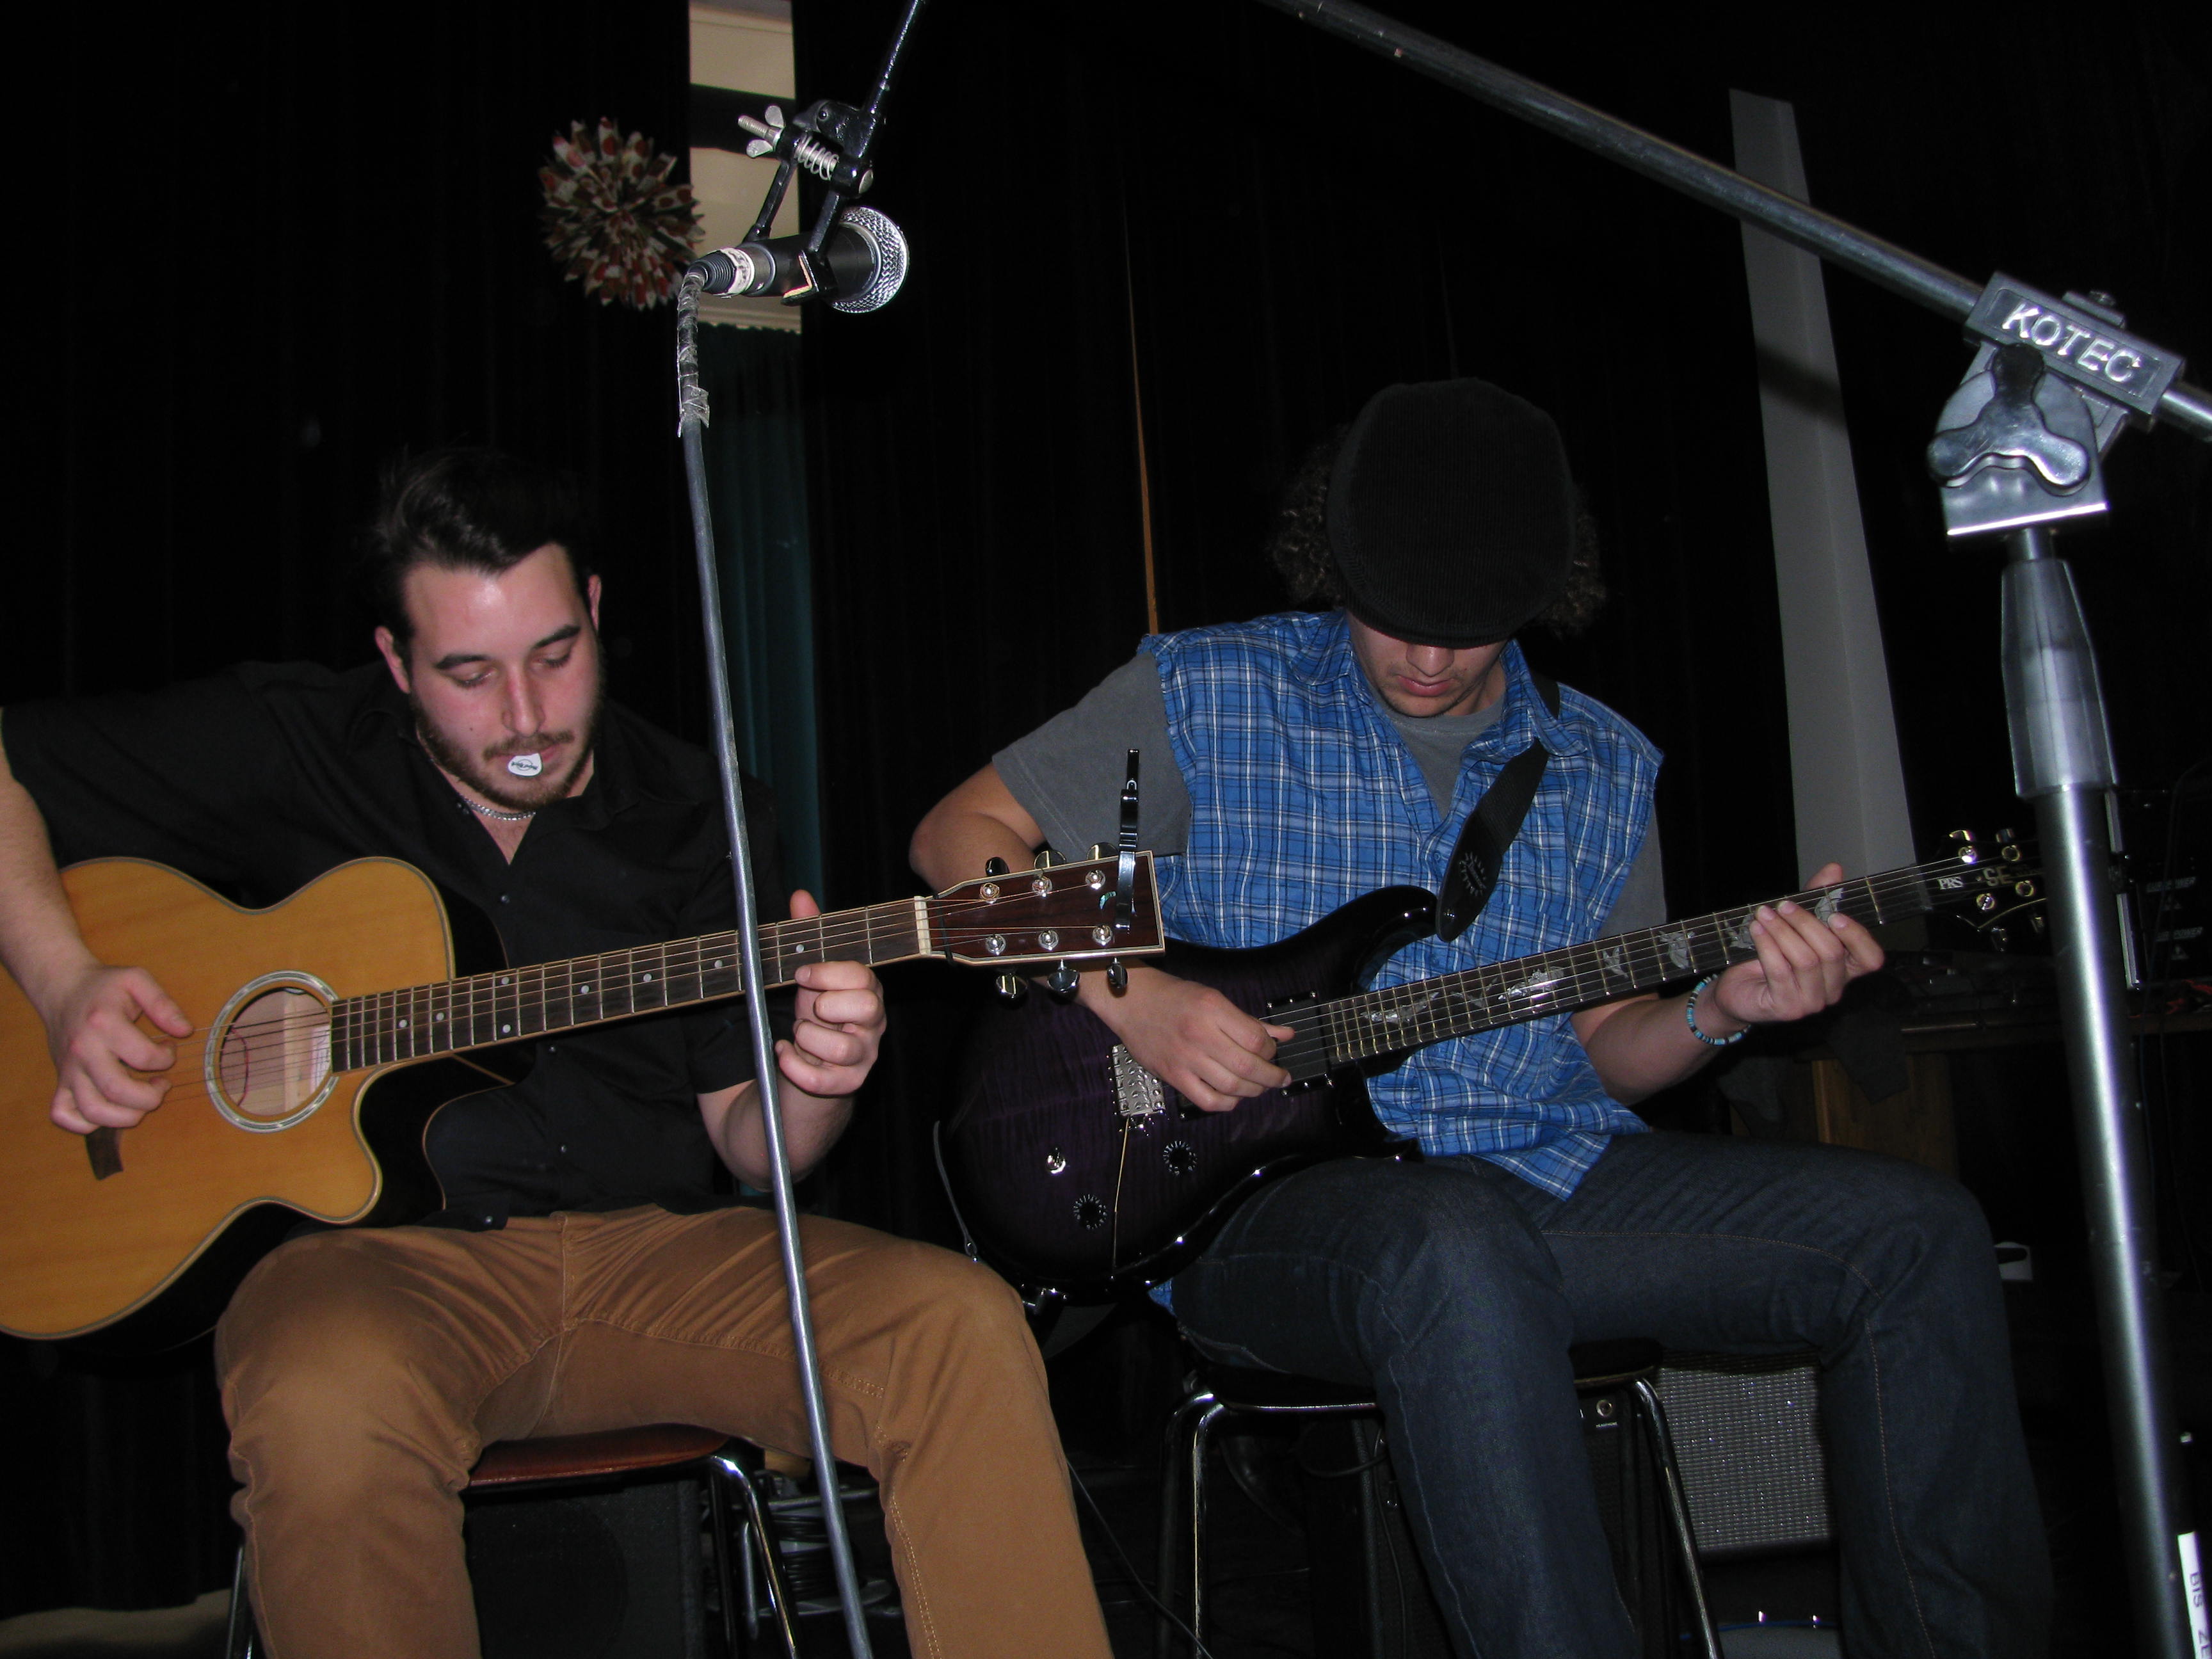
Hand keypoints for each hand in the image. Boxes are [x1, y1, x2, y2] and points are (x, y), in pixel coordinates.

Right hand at [43, 961, 193, 1134]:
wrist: (62, 989)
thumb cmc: (104, 986)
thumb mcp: (137, 980)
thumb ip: (163, 1003)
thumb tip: (184, 1031)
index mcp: (103, 1024)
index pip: (144, 1057)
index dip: (166, 1059)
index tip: (169, 1050)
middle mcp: (83, 1050)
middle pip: (117, 1090)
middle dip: (150, 1097)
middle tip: (162, 1085)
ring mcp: (68, 1069)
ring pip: (92, 1110)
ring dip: (125, 1116)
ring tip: (142, 1102)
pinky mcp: (59, 1081)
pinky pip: (64, 1115)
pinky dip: (86, 1124)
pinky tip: (110, 1110)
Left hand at [776, 890, 885, 1098]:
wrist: (806, 1072)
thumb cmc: (814, 1020)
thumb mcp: (809, 978)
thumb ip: (808, 938)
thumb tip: (800, 896)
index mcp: (867, 993)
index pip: (863, 976)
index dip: (828, 972)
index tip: (802, 974)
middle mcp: (873, 1025)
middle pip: (867, 1007)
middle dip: (826, 1004)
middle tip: (809, 1009)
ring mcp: (863, 1058)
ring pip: (842, 1048)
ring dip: (808, 1038)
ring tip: (797, 1035)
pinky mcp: (847, 1086)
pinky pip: (822, 1080)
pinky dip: (794, 1066)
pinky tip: (784, 1055)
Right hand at [1086, 964, 1293, 1112]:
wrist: (1133, 1002)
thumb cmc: (1175, 997)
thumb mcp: (1215, 999)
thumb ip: (1250, 1021)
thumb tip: (1285, 1035)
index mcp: (1213, 1009)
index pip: (1256, 1039)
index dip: (1272, 1050)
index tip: (1274, 1051)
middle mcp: (1199, 1034)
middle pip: (1248, 1066)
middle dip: (1272, 1077)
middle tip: (1280, 1078)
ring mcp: (1185, 1058)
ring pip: (1231, 1087)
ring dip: (1254, 1091)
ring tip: (1260, 1087)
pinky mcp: (1173, 1076)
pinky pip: (1207, 1101)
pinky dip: (1227, 1103)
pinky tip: (1234, 1096)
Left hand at [1705, 861, 1884, 1031]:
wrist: (1739, 989)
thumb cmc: (1772, 956)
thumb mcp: (1795, 924)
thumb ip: (1817, 899)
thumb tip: (1834, 869)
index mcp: (1844, 969)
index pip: (1871, 959)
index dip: (1858, 936)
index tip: (1835, 914)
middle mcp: (1833, 989)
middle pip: (1832, 952)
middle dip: (1805, 923)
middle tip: (1783, 905)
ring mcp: (1812, 1002)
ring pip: (1806, 960)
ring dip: (1782, 931)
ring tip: (1764, 914)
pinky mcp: (1787, 1008)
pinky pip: (1781, 971)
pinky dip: (1767, 945)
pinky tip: (1756, 930)